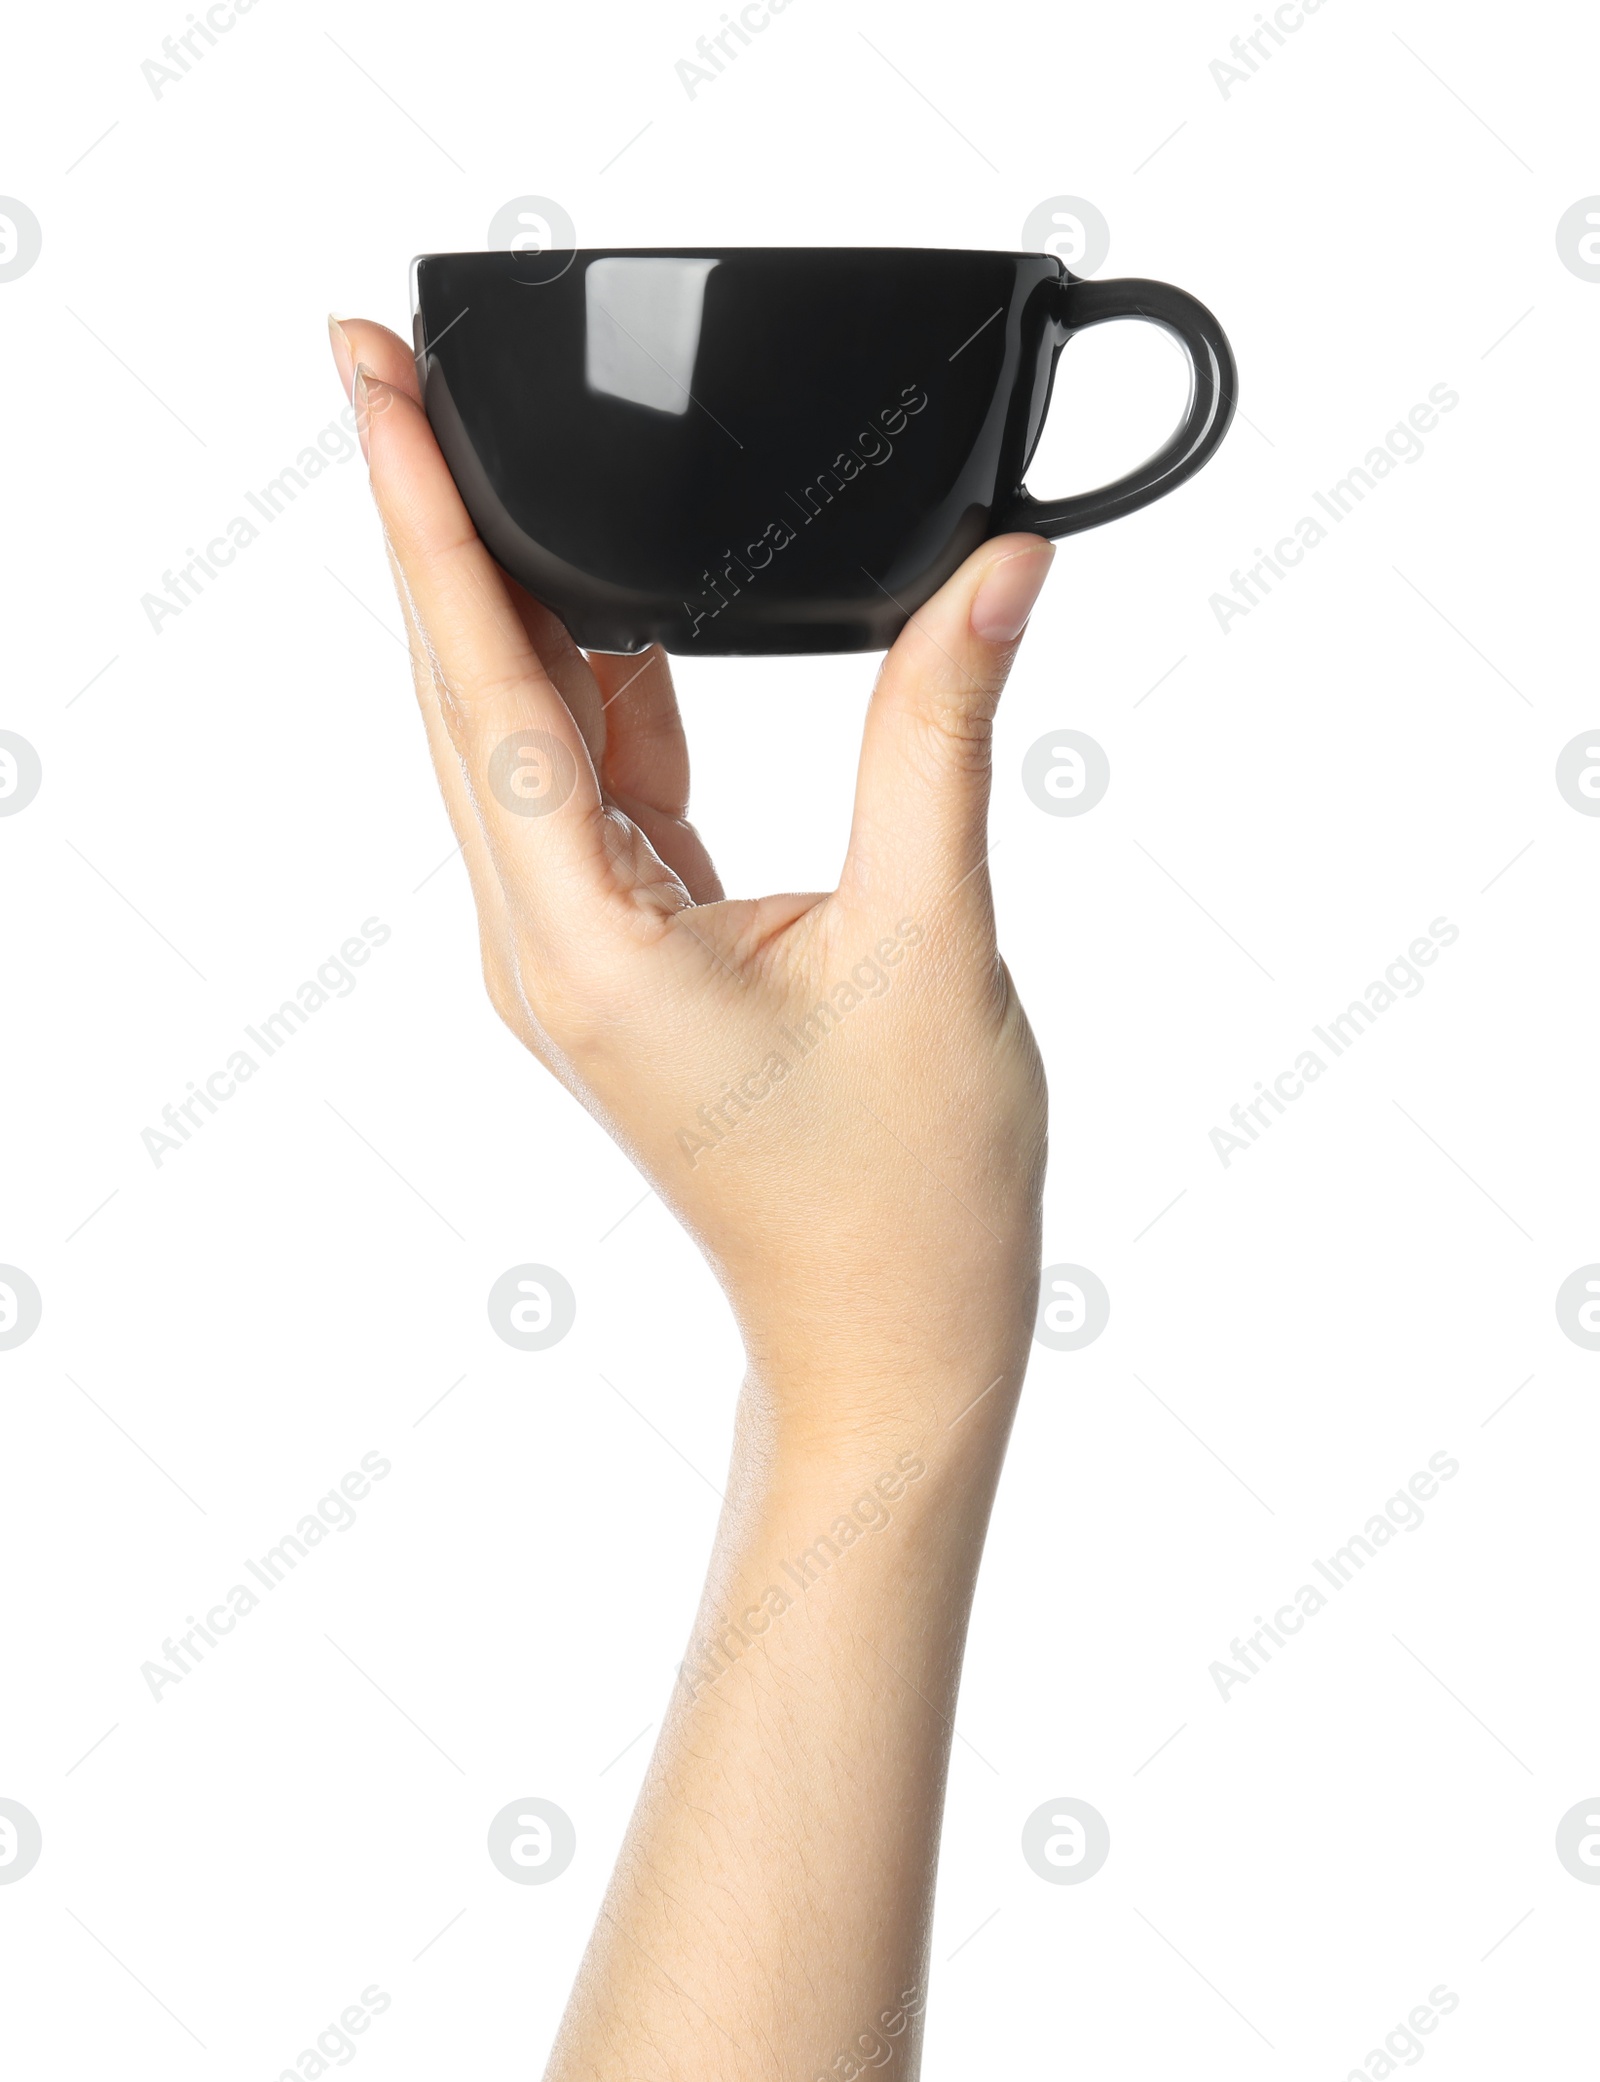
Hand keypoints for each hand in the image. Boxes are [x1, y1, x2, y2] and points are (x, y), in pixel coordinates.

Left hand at [330, 316, 1051, 1439]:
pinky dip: (603, 684)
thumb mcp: (931, 942)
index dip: (425, 516)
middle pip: (463, 689)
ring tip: (493, 451)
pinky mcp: (626, 954)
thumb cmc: (903, 1197)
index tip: (367, 383)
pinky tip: (623, 603)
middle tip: (391, 365)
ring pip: (518, 735)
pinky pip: (589, 789)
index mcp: (584, 944)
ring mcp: (576, 951)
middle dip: (429, 520)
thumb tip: (991, 575)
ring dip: (512, 597)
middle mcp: (545, 943)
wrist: (889, 1338)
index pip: (482, 682)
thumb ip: (941, 739)